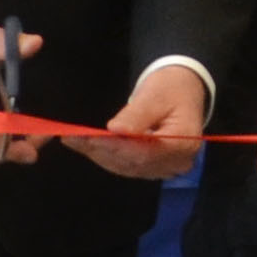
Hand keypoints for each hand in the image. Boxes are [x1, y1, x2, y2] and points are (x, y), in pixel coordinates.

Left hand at [71, 61, 209, 181]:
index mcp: (183, 143)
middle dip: (101, 151)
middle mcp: (177, 162)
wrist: (183, 91)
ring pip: (127, 167)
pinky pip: (127, 166)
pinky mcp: (153, 167)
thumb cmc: (171, 89)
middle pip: (134, 163)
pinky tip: (87, 146)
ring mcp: (166, 168)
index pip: (145, 152)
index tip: (89, 138)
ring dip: (99, 155)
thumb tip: (115, 130)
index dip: (115, 147)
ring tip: (74, 141)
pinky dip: (106, 155)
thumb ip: (137, 115)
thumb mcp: (155, 95)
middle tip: (72, 138)